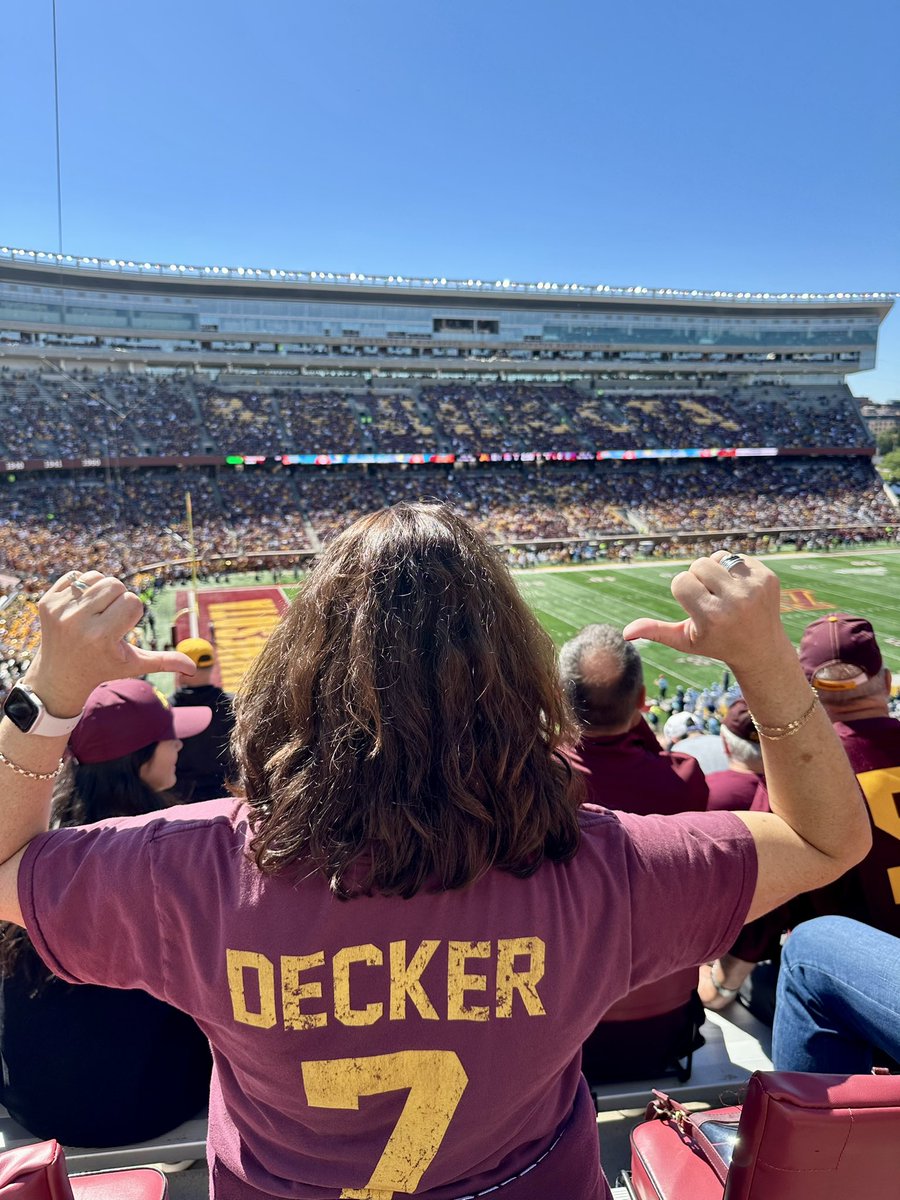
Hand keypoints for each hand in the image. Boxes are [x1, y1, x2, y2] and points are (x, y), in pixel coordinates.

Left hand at [24, 571, 196, 716]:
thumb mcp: (134, 665)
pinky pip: (74, 575)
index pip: (132, 602)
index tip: (119, 631)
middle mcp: (78, 623)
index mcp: (102, 637)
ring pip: (96, 577)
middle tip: (109, 619)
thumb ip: (164, 662)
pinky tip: (80, 607)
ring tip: (96, 611)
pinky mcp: (46, 602)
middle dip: (118, 599)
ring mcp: (59, 611)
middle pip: (115, 585)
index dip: (131, 615)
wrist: (59, 676)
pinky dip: (82, 586)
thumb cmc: (103, 667)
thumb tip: (193, 668)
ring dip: (102, 590)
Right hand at [622, 551, 791, 673]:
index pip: (680, 581)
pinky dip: (734, 570)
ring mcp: (755, 588)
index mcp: (712, 617)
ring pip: (718, 557)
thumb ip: (655, 632)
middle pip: (698, 565)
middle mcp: (736, 601)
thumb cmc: (716, 643)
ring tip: (723, 591)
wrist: (762, 649)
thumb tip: (625, 632)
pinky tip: (741, 590)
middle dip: (698, 578)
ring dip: (715, 570)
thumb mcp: (684, 641)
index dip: (683, 592)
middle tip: (709, 598)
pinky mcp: (769, 578)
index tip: (695, 607)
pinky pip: (738, 558)